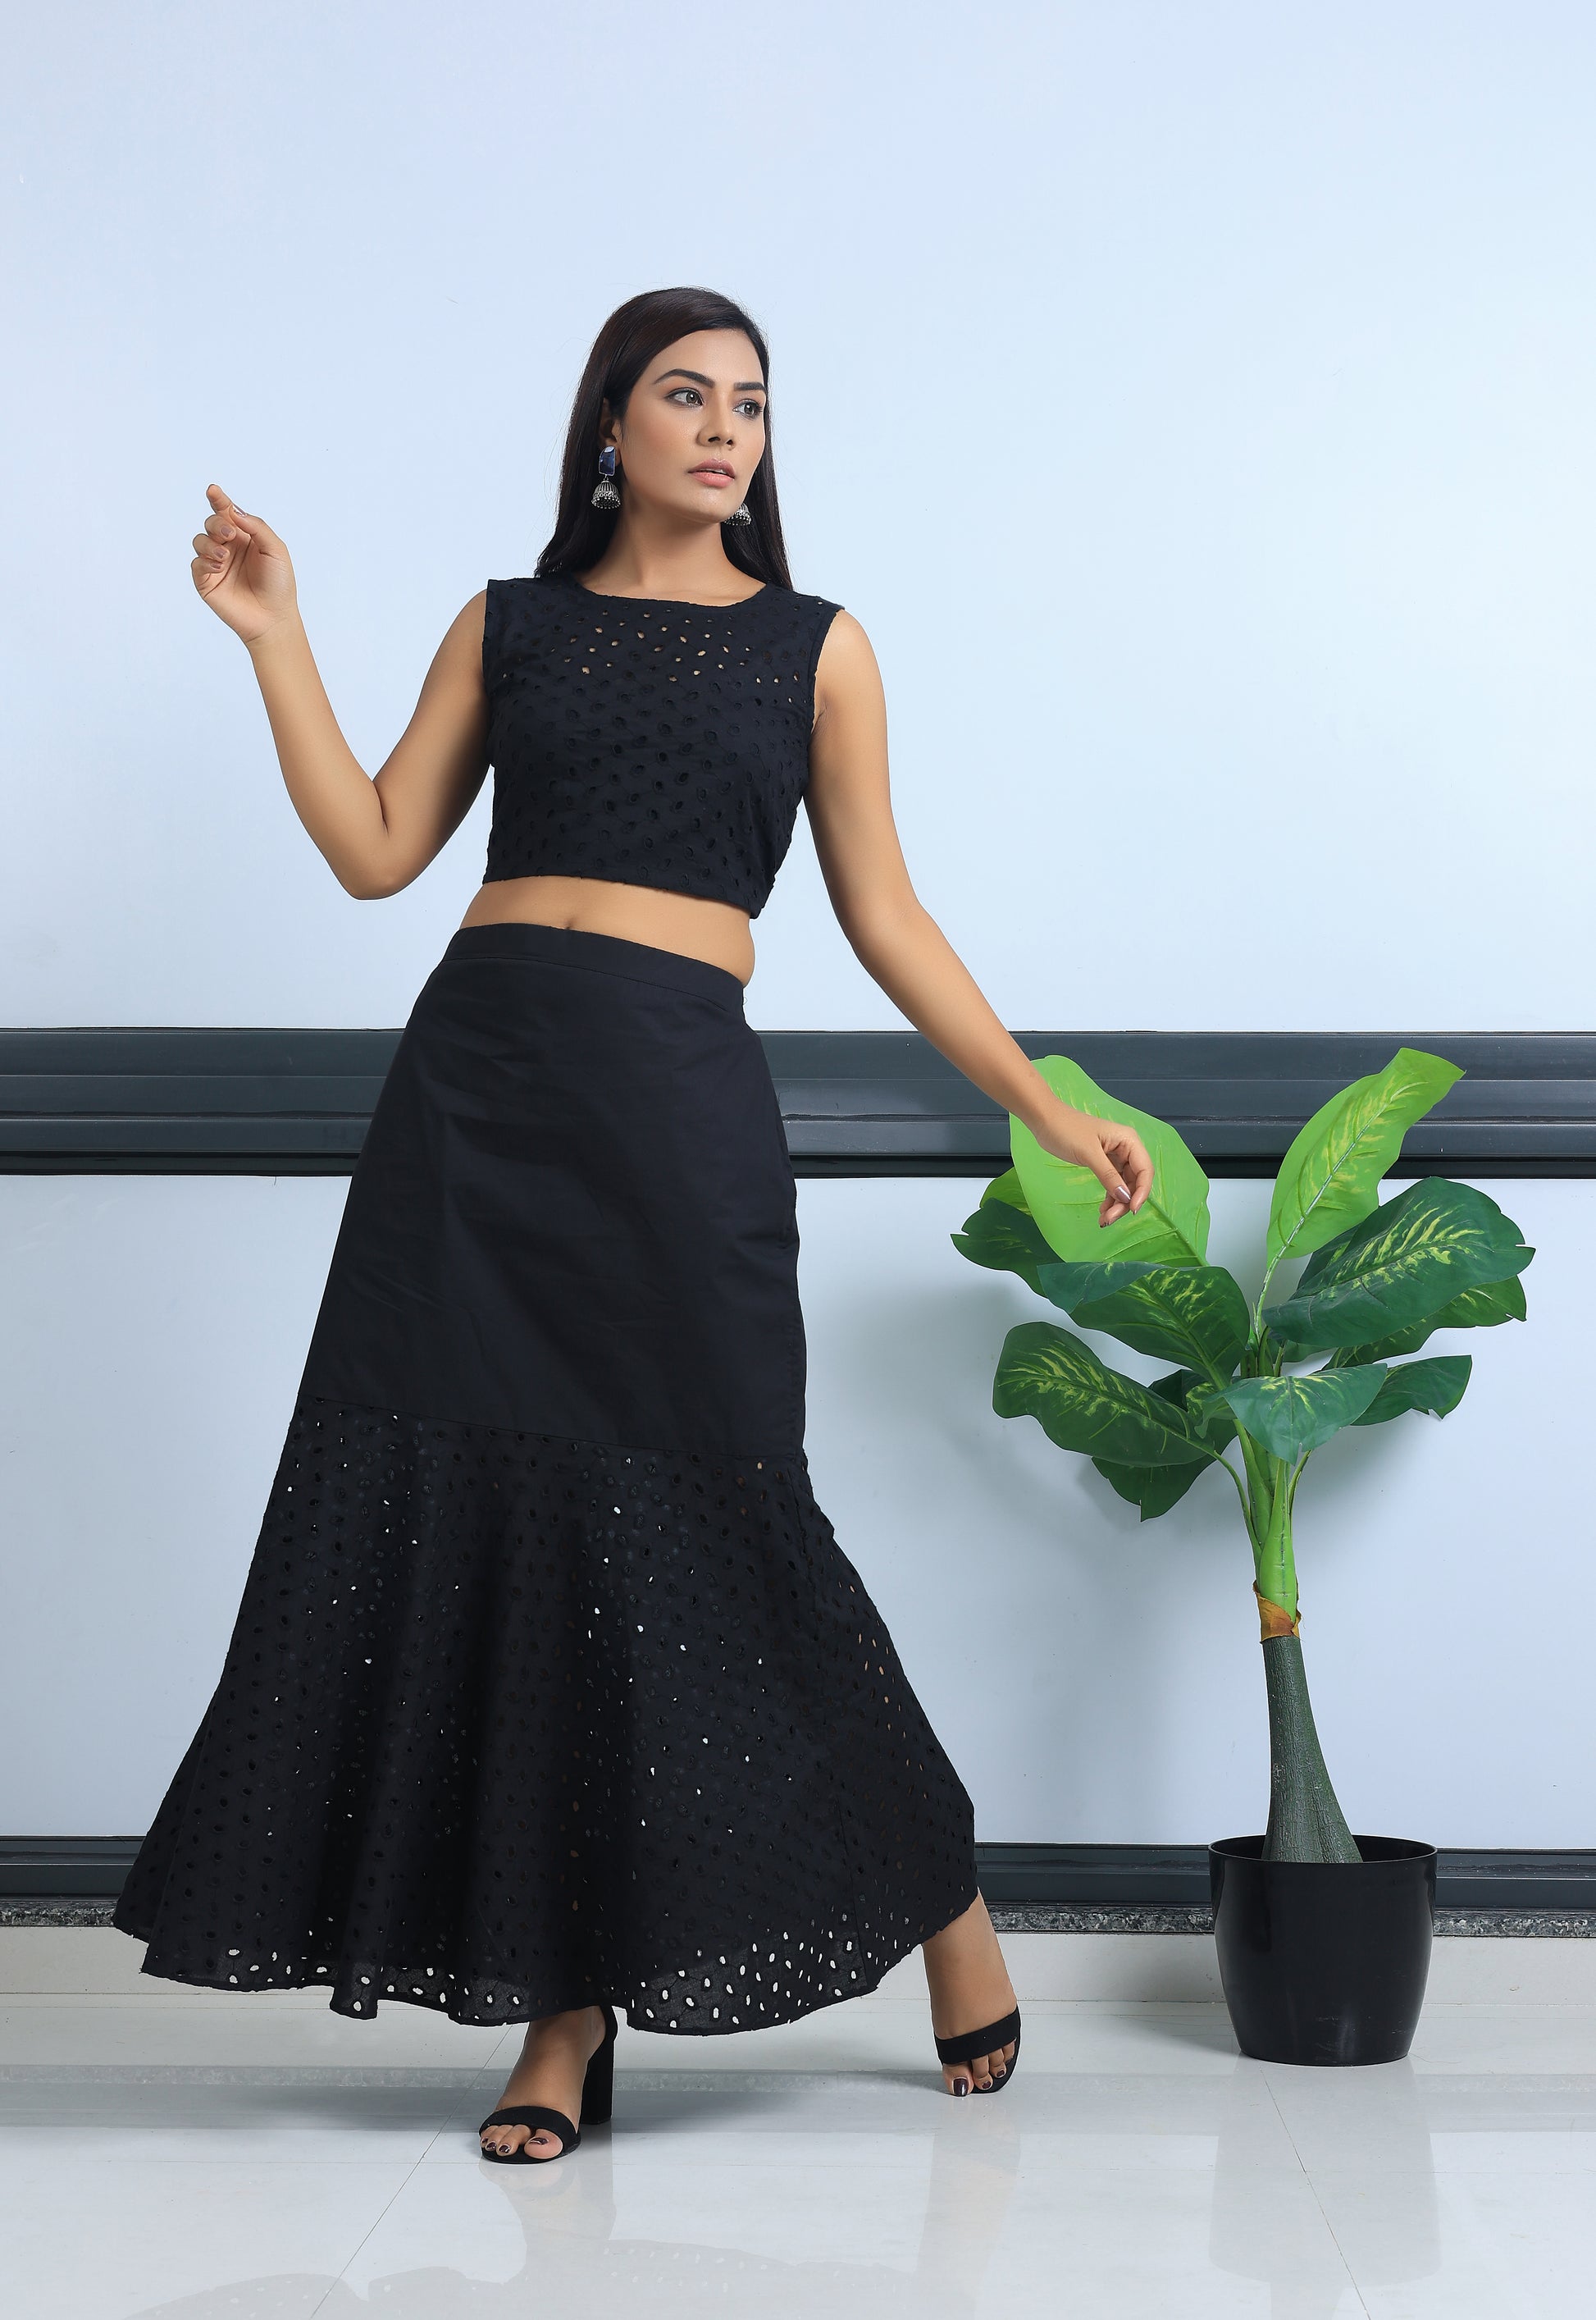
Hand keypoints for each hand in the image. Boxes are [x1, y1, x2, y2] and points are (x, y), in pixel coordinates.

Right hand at [190, 484, 298, 644]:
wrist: (274, 618)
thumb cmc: (279, 585)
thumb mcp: (276, 550)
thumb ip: (257, 527)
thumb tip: (233, 510)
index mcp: (245, 537)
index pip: (227, 513)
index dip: (218, 500)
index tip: (213, 490)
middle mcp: (228, 547)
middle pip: (211, 523)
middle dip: (216, 523)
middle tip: (229, 533)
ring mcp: (216, 564)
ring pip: (199, 541)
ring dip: (209, 543)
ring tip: (224, 555)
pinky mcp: (206, 582)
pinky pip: (196, 564)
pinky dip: (205, 561)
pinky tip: (219, 566)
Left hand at [1030, 1102, 1154, 1227]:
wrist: (1045, 1121)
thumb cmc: (1066, 1130)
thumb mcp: (1088, 1153)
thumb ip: (1108, 1175)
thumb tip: (1125, 1197)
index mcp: (1128, 1141)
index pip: (1144, 1170)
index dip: (1141, 1191)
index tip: (1131, 1209)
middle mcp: (1126, 1149)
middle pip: (1135, 1182)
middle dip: (1125, 1202)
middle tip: (1109, 1219)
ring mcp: (1116, 1157)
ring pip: (1124, 1186)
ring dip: (1117, 1204)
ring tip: (1103, 1220)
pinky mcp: (1104, 1163)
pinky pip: (1113, 1184)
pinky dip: (1109, 1198)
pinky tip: (1102, 1211)